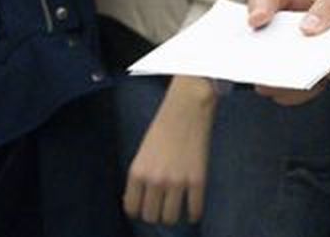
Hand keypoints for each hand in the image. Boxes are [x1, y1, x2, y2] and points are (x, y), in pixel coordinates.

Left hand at [123, 76, 215, 224]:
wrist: (186, 111)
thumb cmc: (161, 130)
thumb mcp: (142, 154)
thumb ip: (139, 179)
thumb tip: (137, 205)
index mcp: (137, 172)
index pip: (132, 208)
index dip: (137, 211)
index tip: (143, 208)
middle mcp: (155, 180)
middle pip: (151, 217)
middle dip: (154, 215)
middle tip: (159, 208)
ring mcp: (177, 182)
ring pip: (170, 218)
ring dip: (172, 217)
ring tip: (174, 210)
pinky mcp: (198, 181)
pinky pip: (194, 211)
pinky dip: (192, 215)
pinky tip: (191, 212)